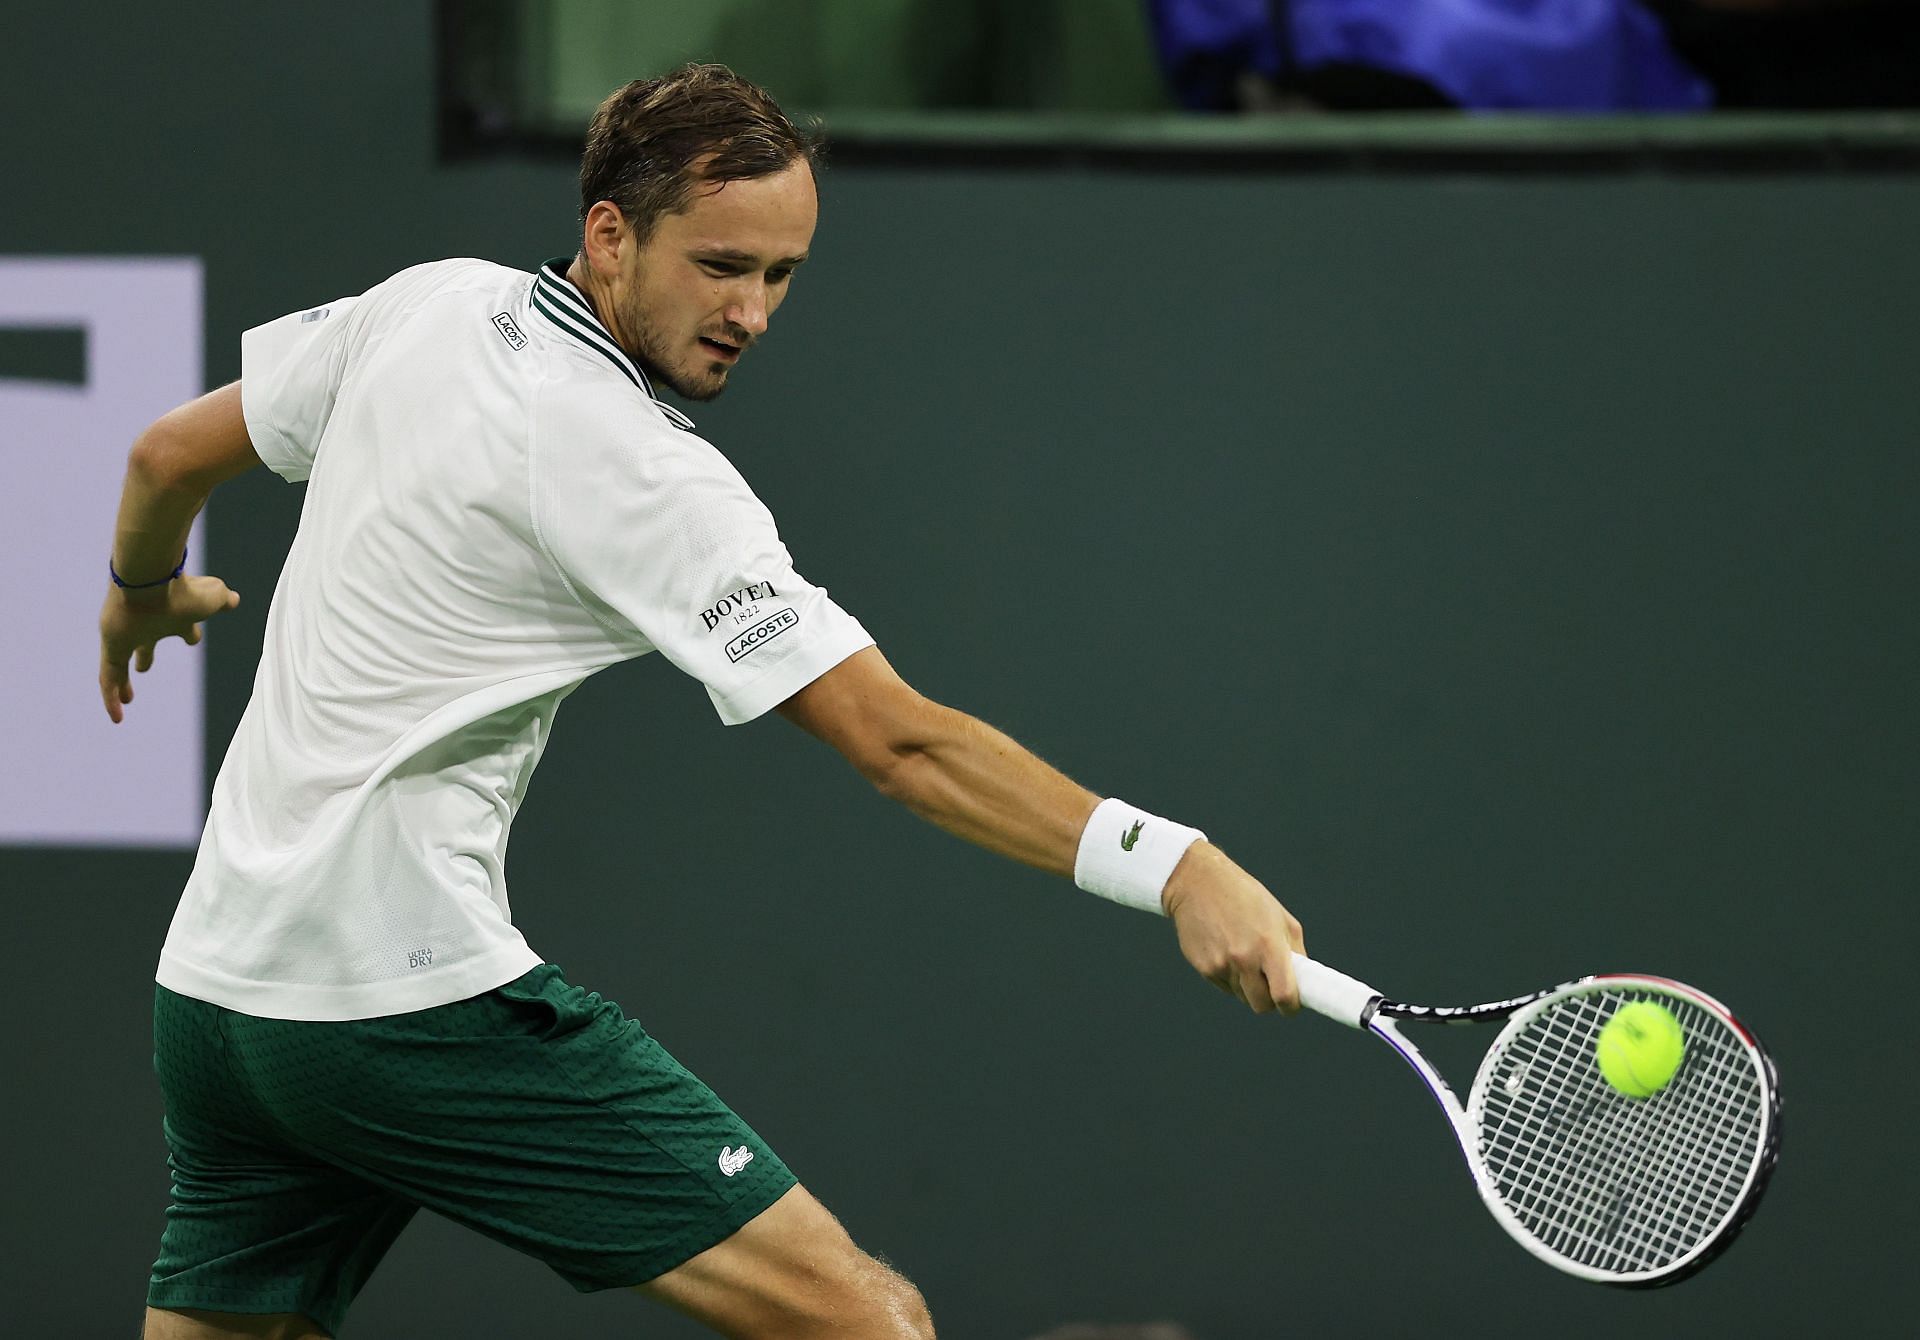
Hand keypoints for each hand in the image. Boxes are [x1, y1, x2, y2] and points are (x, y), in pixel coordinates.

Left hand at [98, 575, 239, 722]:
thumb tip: (234, 600)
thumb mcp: (213, 597)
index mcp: (174, 617)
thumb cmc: (184, 590)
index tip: (193, 640)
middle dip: (146, 655)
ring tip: (126, 698)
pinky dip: (111, 698)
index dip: (190, 634)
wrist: (149, 581)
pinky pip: (109, 678)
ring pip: (122, 663)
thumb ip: (223, 600)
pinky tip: (116, 717)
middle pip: (146, 644)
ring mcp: (127, 637)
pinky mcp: (112, 648)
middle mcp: (148, 626)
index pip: (183, 627)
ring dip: (124, 681)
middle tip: (143, 667)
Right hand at [1163, 842, 1305, 1013]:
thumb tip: (1302, 980)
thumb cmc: (1243, 895)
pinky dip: (1229, 977)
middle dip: (1269, 1000)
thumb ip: (1294, 951)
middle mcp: (1244, 958)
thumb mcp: (1279, 916)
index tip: (1292, 1005)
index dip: (1291, 1006)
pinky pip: (1224, 987)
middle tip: (1270, 984)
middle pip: (1261, 1005)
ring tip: (1243, 955)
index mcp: (1268, 944)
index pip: (1284, 995)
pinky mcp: (1204, 967)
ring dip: (1247, 986)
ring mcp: (1221, 965)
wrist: (1197, 883)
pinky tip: (1225, 951)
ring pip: (1242, 996)